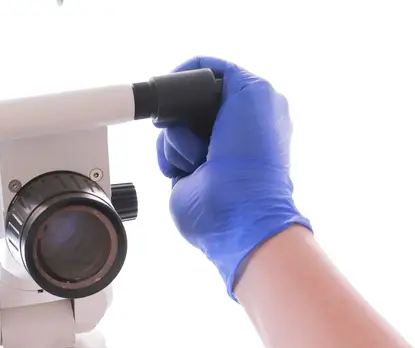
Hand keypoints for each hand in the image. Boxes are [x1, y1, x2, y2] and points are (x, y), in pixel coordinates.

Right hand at [155, 56, 311, 298]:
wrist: (234, 209)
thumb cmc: (251, 156)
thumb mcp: (252, 93)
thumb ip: (228, 72)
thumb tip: (198, 71)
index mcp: (250, 106)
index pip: (210, 78)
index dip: (193, 80)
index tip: (181, 88)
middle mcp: (228, 127)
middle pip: (185, 102)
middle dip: (183, 114)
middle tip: (200, 131)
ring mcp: (205, 149)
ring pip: (171, 127)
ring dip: (180, 141)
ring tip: (201, 159)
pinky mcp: (185, 170)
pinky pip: (163, 151)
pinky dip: (171, 159)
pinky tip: (190, 171)